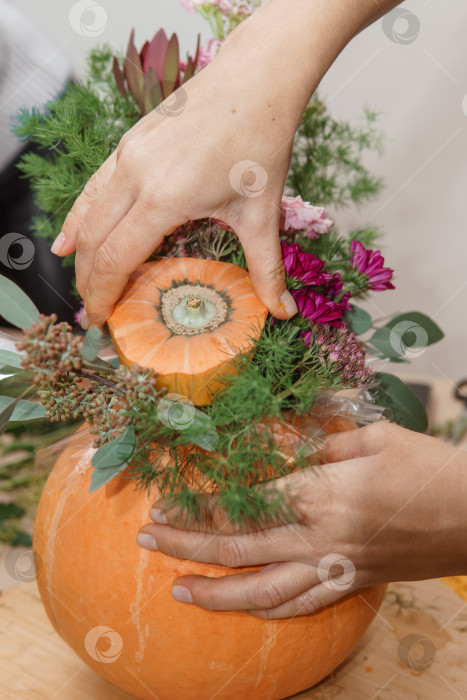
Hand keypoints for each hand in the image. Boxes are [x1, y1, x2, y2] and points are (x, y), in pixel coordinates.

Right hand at [52, 0, 400, 326]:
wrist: (256, 79)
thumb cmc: (260, 141)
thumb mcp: (262, 213)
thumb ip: (266, 268)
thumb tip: (282, 310)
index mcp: (164, 198)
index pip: (116, 259)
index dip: (104, 294)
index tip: (102, 321)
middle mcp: (136, 175)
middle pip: (94, 240)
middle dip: (89, 280)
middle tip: (95, 310)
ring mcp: (128, 154)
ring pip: (88, 212)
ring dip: (81, 251)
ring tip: (82, 280)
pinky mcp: (130, 141)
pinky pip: (95, 187)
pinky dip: (81, 216)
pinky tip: (72, 235)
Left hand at [137, 423, 466, 618]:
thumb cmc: (426, 465)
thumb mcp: (369, 436)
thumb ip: (315, 442)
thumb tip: (275, 443)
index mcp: (322, 493)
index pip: (242, 503)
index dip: (198, 503)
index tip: (165, 501)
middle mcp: (321, 538)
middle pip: (239, 548)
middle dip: (187, 545)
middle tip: (148, 539)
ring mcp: (336, 567)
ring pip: (263, 592)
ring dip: (216, 594)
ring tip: (180, 592)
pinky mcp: (353, 582)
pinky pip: (303, 605)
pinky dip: (269, 611)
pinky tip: (245, 609)